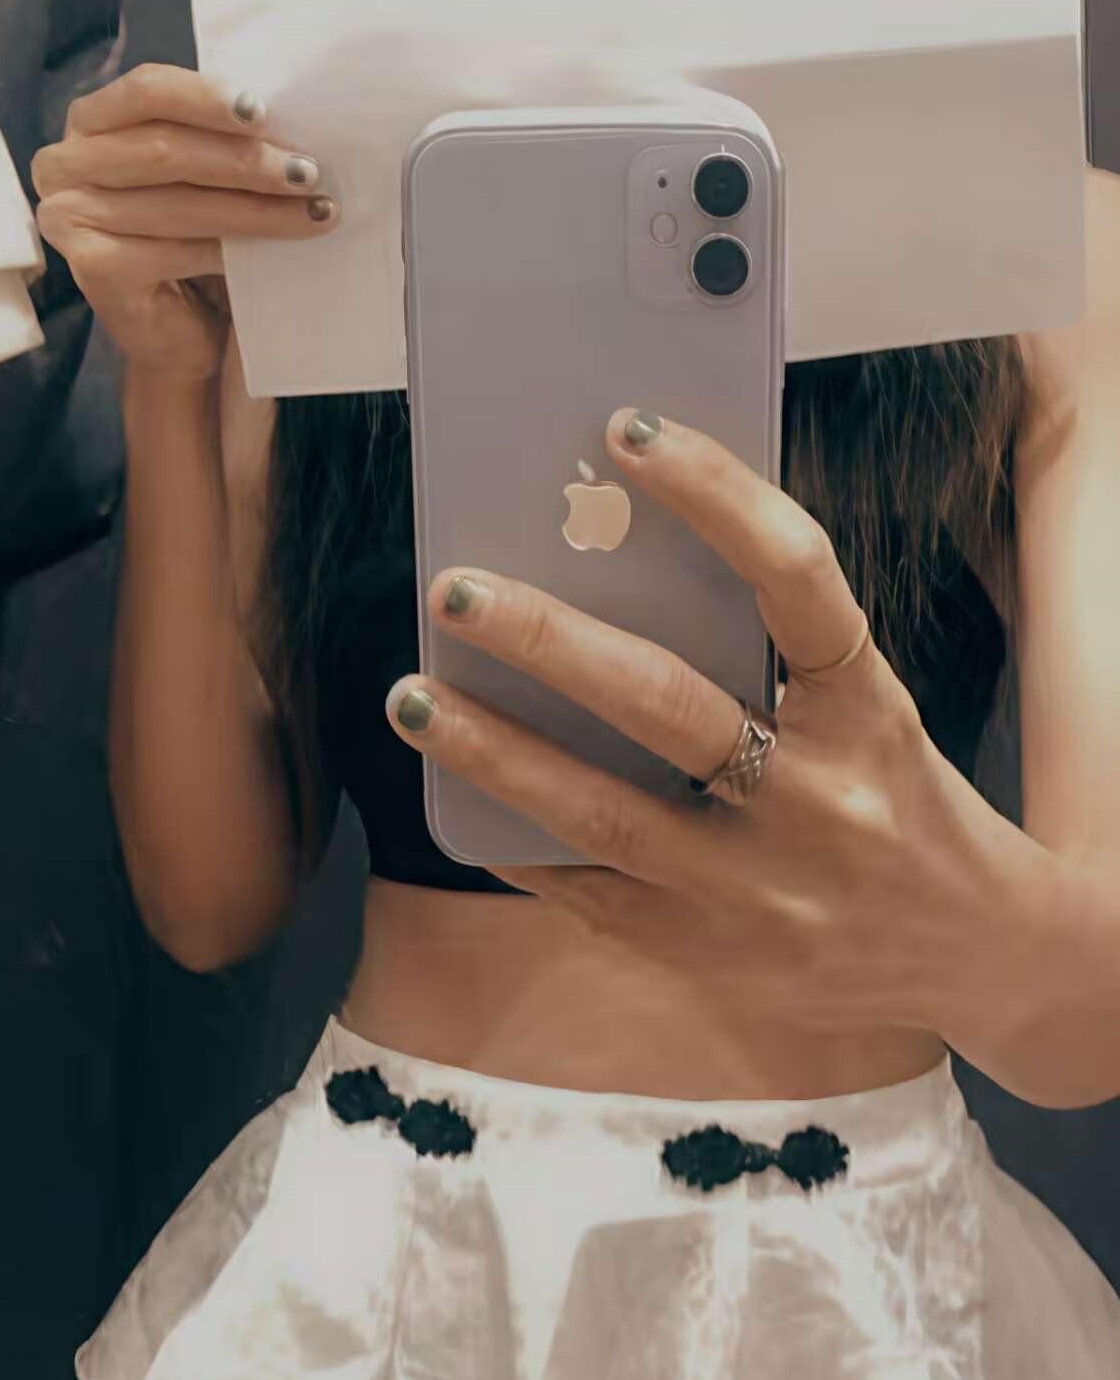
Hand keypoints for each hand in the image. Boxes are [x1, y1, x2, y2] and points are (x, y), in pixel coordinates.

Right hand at [34, 64, 338, 379]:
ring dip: (257, 209)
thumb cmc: (196, 238)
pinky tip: (276, 256)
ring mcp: (68, 217)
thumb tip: (293, 111)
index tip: (266, 112)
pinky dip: (231, 251)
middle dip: (246, 159)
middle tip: (309, 172)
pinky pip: (176, 249)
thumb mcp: (202, 172)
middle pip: (165, 147)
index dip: (207, 98)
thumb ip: (218, 136)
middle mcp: (64, 164)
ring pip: (179, 201)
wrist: (180, 335)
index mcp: (90, 122)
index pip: (147, 91)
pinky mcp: (91, 267)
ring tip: (315, 211)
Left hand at [384, 409, 982, 1039]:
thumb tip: (608, 563)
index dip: (714, 491)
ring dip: (491, 749)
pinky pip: (583, 888)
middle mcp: (820, 798)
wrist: (978, 960)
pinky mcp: (709, 955)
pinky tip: (454, 791)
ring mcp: (759, 890)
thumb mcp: (870, 712)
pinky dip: (510, 834)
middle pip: (664, 702)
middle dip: (545, 640)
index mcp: (869, 706)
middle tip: (452, 586)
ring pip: (601, 811)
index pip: (796, 574)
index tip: (625, 429)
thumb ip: (769, 651)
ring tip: (410, 694)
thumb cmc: (897, 797)